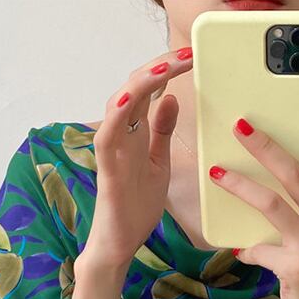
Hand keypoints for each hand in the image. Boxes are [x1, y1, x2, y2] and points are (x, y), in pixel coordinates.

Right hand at [77, 46, 193, 279]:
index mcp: (135, 134)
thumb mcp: (159, 163)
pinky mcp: (107, 172)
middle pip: (134, 89)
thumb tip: (171, 99)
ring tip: (165, 67)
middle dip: (159, 67)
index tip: (191, 57)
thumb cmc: (134, 207)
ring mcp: (112, 152)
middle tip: (187, 53)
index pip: (149, 91)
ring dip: (141, 83)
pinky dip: (117, 116)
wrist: (120, 245)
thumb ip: (161, 132)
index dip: (167, 70)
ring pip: (119, 105)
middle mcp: (121, 136)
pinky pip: (107, 138)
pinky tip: (130, 99)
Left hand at [208, 92, 298, 298]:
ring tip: (217, 173)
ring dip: (240, 185)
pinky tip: (237, 247)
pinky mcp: (295, 267)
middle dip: (266, 146)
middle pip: (298, 173)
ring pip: (272, 204)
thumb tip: (268, 186)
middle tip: (240, 125)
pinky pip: (258, 249)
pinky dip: (245, 247)